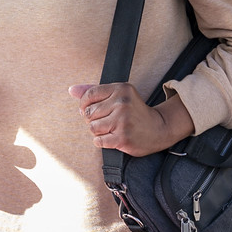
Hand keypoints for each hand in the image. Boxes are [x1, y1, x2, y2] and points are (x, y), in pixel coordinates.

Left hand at [70, 83, 193, 155]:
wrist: (159, 128)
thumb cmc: (135, 112)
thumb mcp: (119, 95)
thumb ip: (94, 91)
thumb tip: (71, 90)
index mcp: (121, 89)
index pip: (89, 95)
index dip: (84, 105)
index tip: (90, 110)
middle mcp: (122, 103)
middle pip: (89, 113)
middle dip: (93, 120)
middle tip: (107, 121)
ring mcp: (122, 121)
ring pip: (92, 127)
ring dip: (98, 132)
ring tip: (111, 129)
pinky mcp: (122, 137)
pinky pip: (98, 141)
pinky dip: (102, 142)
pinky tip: (112, 138)